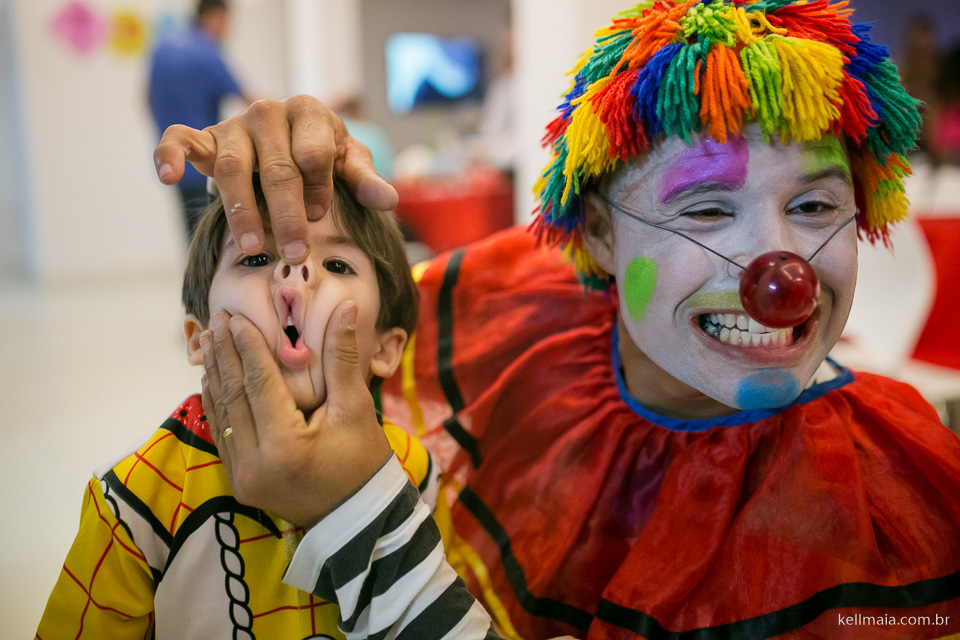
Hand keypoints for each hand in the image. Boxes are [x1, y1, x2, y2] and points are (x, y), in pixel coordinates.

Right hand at [153, 95, 398, 262]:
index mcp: (309, 112)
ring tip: (252, 245)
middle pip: (277, 169)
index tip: (320, 216)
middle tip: (295, 253)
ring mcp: (233, 125)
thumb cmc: (322, 156)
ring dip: (242, 210)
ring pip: (233, 168)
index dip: (319, 189)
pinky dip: (169, 154)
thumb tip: (387, 200)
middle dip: (287, 214)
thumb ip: (364, 180)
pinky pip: (179, 139)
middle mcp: (268, 112)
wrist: (286, 141)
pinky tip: (167, 178)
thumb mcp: (347, 164)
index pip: (314, 154)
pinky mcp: (204, 137)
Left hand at [199, 300, 392, 528]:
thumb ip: (342, 358)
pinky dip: (217, 404)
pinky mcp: (240, 484)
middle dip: (224, 354)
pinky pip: (222, 435)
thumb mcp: (355, 409)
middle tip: (216, 318)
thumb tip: (346, 308)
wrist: (359, 519)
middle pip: (234, 396)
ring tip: (210, 340)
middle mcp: (255, 464)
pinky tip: (212, 380)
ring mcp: (243, 478)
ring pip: (222, 415)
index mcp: (285, 445)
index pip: (259, 384)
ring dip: (215, 375)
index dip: (247, 347)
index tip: (236, 317)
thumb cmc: (364, 463)